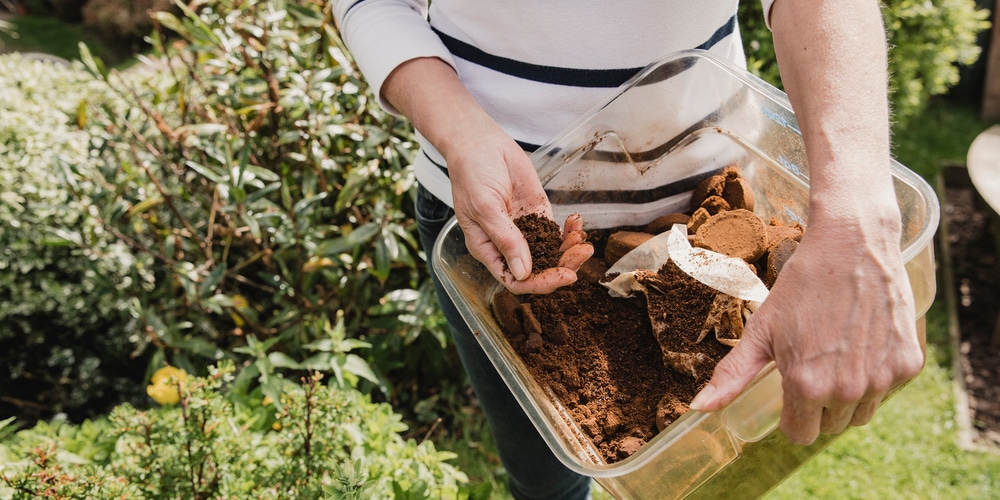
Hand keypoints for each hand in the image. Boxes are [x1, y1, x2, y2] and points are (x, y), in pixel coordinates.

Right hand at [447, 127, 591, 293]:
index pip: (515, 279)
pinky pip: (556, 231)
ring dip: (569, 250)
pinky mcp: (537, 213)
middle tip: (582, 254)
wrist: (480, 143)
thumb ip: (505, 239)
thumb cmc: (472, 174)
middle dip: (562, 266)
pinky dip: (570, 231)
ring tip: (583, 241)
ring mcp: (524, 229)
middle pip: (538, 269)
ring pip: (550, 253)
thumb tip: (522, 272)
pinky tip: (577, 222)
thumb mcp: (485, 208)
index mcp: (488, 249)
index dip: (540, 283)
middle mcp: (507, 244)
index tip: (563, 275)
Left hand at [689, 216, 923, 444]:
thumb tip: (700, 408)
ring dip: (849, 396)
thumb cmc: (802, 286)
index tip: (790, 389)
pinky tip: (862, 343)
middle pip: (830, 426)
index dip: (791, 414)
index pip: (799, 434)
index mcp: (807, 386)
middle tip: (813, 363)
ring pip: (861, 413)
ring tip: (836, 355)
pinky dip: (876, 375)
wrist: (852, 245)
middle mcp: (847, 390)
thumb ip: (733, 375)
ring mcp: (882, 379)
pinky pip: (888, 389)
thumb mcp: (761, 329)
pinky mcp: (909, 364)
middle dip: (818, 404)